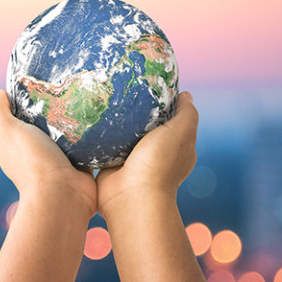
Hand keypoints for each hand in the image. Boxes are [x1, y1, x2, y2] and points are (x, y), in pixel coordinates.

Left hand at [0, 89, 96, 215]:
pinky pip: (87, 146)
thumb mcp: (7, 131)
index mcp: (15, 146)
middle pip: (44, 125)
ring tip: (87, 99)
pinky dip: (92, 136)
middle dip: (54, 109)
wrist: (63, 196)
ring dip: (75, 122)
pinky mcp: (80, 166)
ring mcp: (58, 161)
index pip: (17, 118)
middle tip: (69, 88)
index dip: (25, 102)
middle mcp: (34, 154)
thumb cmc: (33, 161)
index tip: (40, 83)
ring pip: (67, 135)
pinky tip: (100, 120)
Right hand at [96, 91, 198, 217]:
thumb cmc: (158, 163)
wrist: (130, 195)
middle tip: (124, 90)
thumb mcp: (180, 132)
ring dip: (118, 123)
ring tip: (106, 101)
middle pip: (148, 126)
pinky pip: (107, 145)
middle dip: (138, 111)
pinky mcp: (112, 164)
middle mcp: (156, 154)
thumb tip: (185, 94)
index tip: (151, 86)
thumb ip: (186, 113)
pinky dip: (102, 135)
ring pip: (126, 135)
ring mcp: (134, 160)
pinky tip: (94, 121)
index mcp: (177, 148)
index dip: (166, 104)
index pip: (174, 120)